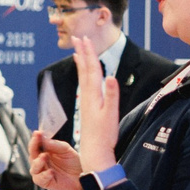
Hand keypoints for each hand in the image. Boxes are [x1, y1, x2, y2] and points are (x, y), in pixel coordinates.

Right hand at [28, 130, 83, 189]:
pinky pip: (39, 179)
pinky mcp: (45, 182)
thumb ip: (55, 145)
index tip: (37, 133)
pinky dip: (44, 175)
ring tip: (44, 156)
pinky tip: (51, 172)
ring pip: (33, 167)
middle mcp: (41, 162)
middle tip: (37, 140)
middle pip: (32, 154)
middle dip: (33, 146)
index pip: (36, 145)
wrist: (82, 178)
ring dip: (38, 161)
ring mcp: (42, 172)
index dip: (35, 139)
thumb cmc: (74, 164)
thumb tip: (44, 138)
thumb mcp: (66, 150)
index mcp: (45, 152)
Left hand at [70, 34, 121, 172]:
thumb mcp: (111, 115)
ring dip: (81, 62)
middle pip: (85, 69)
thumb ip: (111, 95)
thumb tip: (110, 76)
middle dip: (83, 52)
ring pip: (83, 76)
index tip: (85, 39)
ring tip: (77, 49)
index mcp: (93, 95)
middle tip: (78, 37)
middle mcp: (87, 96)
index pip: (91, 69)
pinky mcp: (88, 108)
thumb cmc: (104, 136)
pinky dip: (83, 76)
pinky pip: (84, 85)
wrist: (95, 152)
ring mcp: (87, 102)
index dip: (89, 53)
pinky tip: (83, 74)